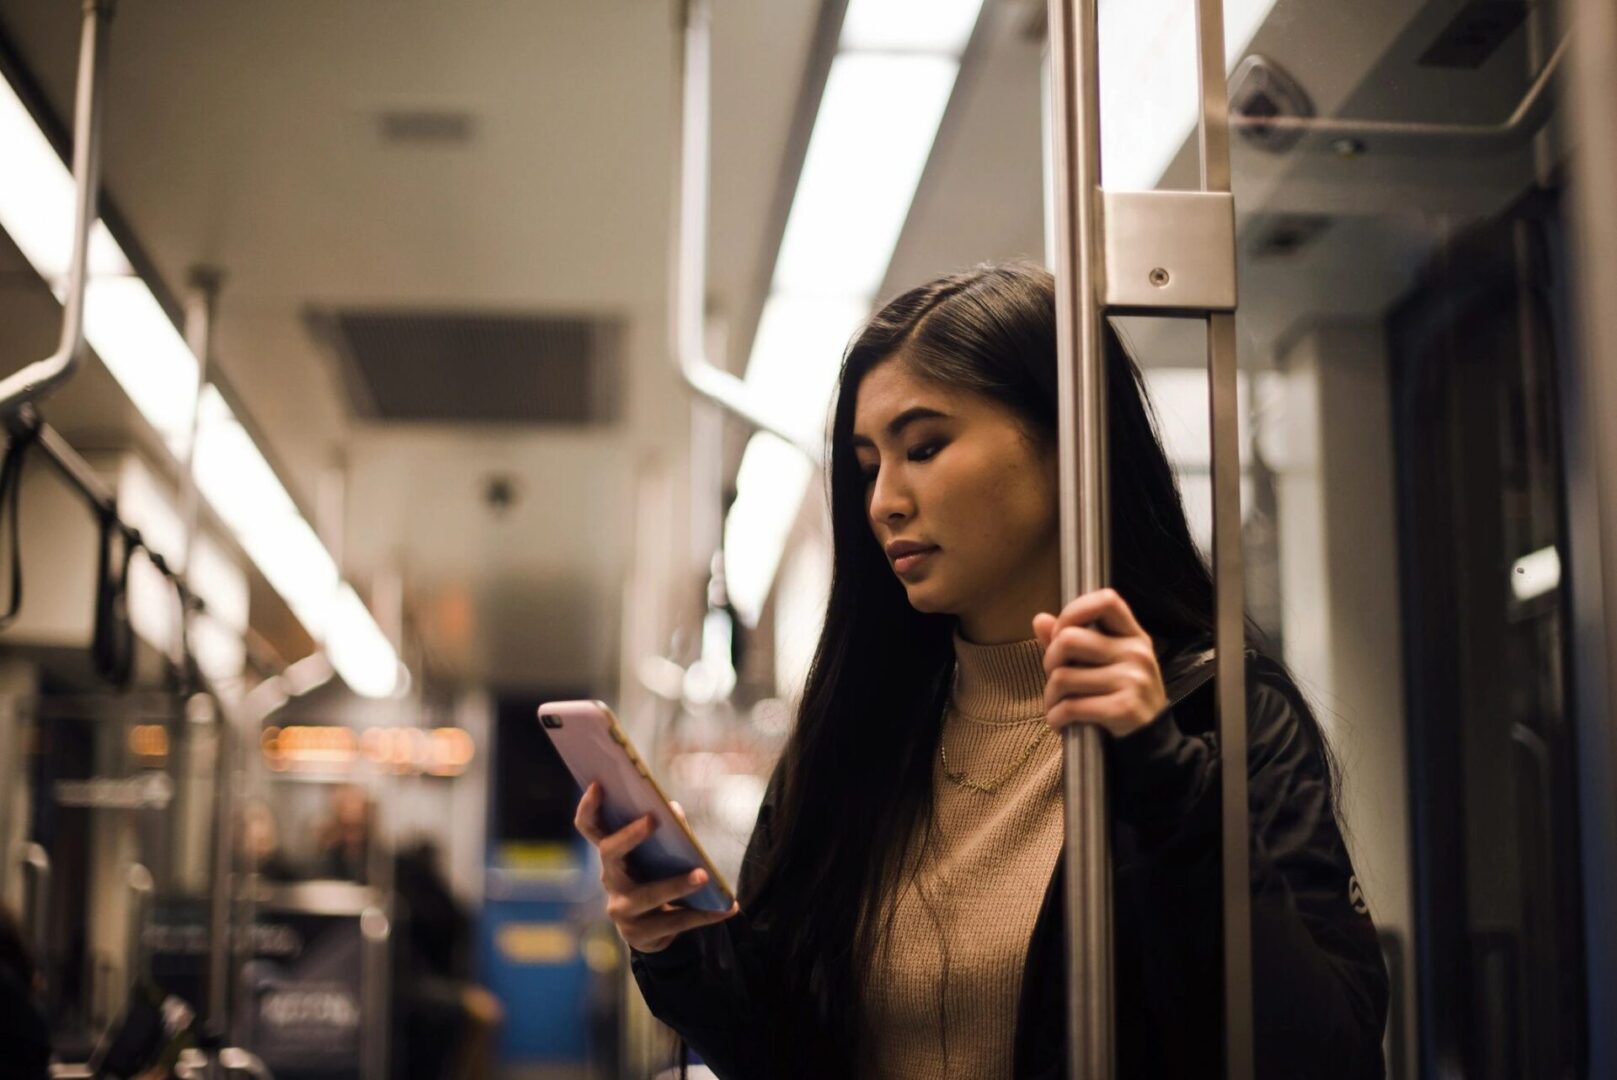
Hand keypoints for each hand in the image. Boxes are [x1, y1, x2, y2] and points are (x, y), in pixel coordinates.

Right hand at [573, 782, 738, 952]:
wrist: (654, 931)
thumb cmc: (656, 880)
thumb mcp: (658, 856)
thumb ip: (668, 831)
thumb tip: (674, 809)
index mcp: (612, 856)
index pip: (589, 828)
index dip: (588, 807)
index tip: (598, 784)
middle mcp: (610, 880)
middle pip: (610, 852)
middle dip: (630, 835)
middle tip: (654, 819)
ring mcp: (621, 910)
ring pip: (647, 895)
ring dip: (677, 884)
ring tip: (704, 876)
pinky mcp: (640, 935)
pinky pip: (675, 922)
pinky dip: (705, 914)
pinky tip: (727, 908)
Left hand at [1032, 588, 1166, 739]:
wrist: (1149, 741)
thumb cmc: (1118, 697)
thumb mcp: (1103, 664)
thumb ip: (1071, 641)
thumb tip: (1039, 619)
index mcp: (1133, 635)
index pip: (1106, 600)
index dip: (1074, 611)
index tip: (1060, 633)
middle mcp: (1136, 653)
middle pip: (1069, 639)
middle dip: (1050, 661)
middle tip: (1054, 678)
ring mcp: (1133, 680)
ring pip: (1063, 677)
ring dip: (1050, 696)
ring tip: (1057, 705)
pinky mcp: (1124, 709)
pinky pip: (1071, 707)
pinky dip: (1056, 717)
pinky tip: (1061, 722)